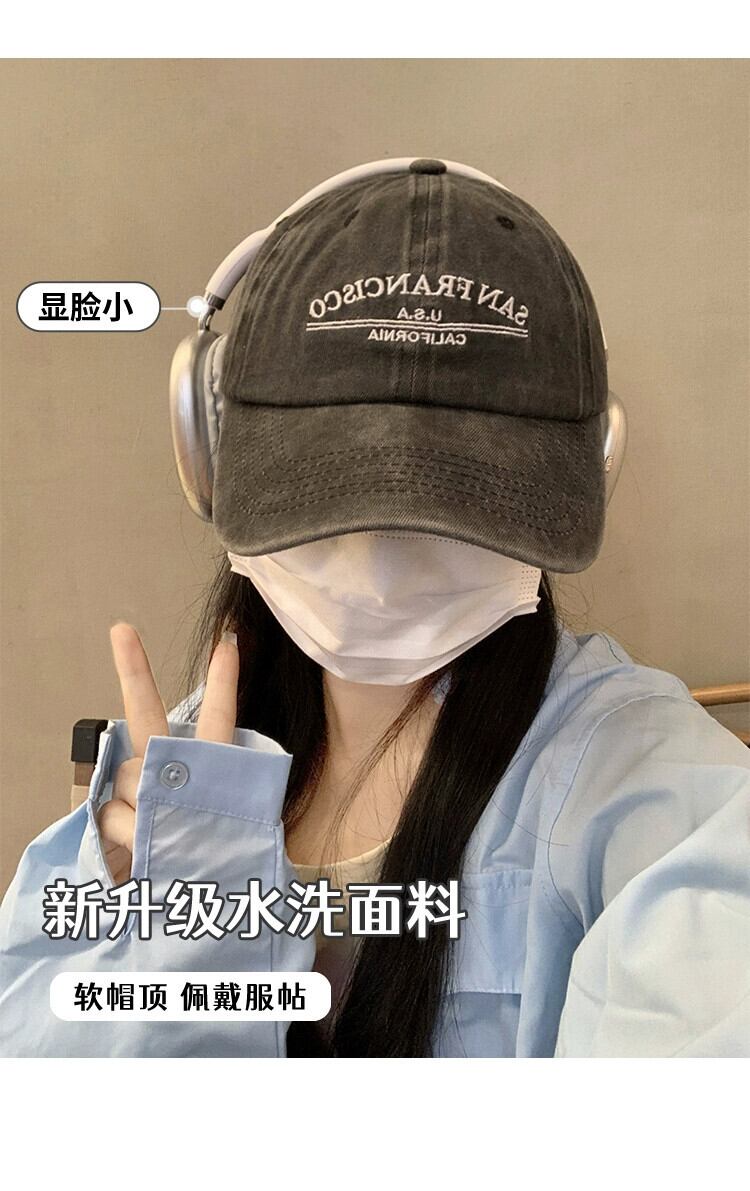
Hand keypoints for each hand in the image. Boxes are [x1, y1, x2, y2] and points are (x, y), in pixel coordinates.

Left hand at [96, 623, 238, 884]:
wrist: (215, 924)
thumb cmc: (213, 865)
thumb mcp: (211, 823)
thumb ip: (181, 794)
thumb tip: (133, 787)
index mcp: (217, 773)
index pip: (221, 715)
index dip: (224, 677)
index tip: (227, 639)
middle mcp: (191, 779)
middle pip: (150, 720)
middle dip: (134, 671)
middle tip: (122, 630)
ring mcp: (166, 804)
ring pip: (121, 778)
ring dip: (124, 805)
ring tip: (150, 839)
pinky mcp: (143, 834)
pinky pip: (108, 818)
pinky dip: (115, 838)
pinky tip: (141, 857)